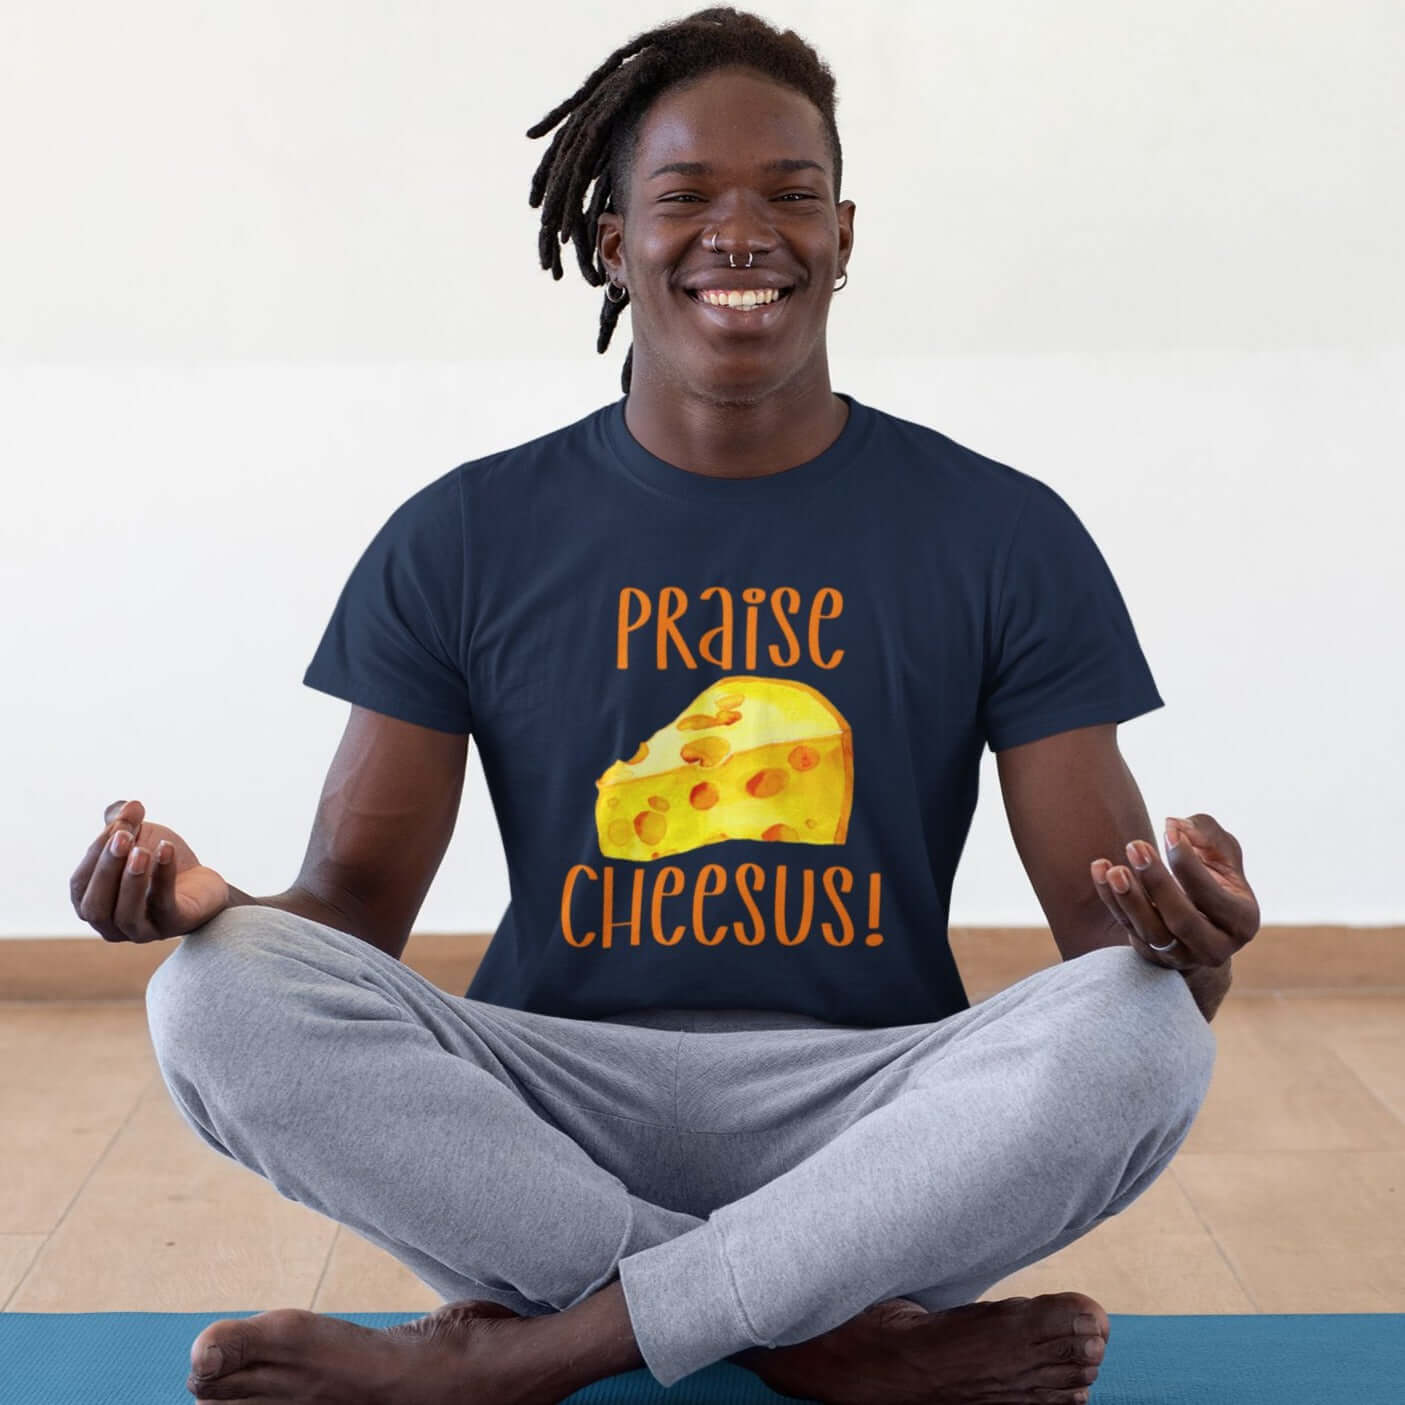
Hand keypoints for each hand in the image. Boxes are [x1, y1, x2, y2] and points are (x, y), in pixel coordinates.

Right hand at [70, 799, 229, 942]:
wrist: (202, 884)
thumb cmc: (158, 865)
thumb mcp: (137, 839)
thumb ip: (122, 823)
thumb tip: (126, 805)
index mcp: (92, 905)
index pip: (80, 883)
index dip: (95, 852)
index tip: (119, 822)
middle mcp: (112, 926)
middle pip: (96, 905)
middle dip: (107, 868)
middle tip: (123, 835)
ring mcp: (142, 931)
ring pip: (127, 914)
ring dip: (132, 879)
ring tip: (142, 850)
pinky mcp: (174, 925)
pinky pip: (164, 904)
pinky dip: (163, 875)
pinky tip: (166, 849)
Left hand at [1089, 813, 1259, 970]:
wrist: (1201, 923)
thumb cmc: (1213, 878)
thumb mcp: (1223, 856)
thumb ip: (1207, 834)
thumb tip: (1174, 824)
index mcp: (1241, 921)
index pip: (1212, 896)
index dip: (1188, 865)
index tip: (1168, 833)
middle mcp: (1214, 946)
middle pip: (1182, 919)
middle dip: (1157, 882)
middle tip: (1136, 846)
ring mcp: (1181, 955)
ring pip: (1151, 930)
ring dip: (1129, 898)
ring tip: (1113, 868)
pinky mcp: (1151, 954)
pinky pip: (1127, 926)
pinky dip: (1110, 899)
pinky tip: (1099, 869)